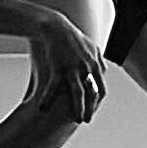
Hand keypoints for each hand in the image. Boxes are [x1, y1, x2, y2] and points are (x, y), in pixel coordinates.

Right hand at [27, 8, 107, 123]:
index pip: (101, 87)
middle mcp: (87, 67)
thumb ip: (98, 60)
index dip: (98, 100)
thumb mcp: (90, 47)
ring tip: (75, 121)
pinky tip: (42, 109)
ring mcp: (73, 68)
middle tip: (86, 120)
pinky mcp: (58, 66)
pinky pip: (53, 87)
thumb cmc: (71, 38)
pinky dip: (48, 99)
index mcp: (95, 64)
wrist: (55, 26)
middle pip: (92, 93)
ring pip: (78, 93)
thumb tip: (104, 71)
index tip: (94, 109)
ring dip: (77, 108)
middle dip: (91, 108)